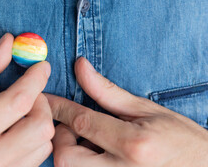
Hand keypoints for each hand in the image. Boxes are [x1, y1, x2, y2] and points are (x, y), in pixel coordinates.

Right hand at [0, 33, 54, 166]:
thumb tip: (10, 43)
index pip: (18, 102)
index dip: (35, 79)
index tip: (41, 66)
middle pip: (40, 128)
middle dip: (41, 103)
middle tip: (27, 93)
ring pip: (44, 145)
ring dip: (39, 121)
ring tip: (20, 113)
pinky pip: (37, 159)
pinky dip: (35, 140)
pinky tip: (18, 130)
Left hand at [46, 57, 207, 166]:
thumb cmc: (179, 139)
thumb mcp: (146, 110)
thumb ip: (108, 92)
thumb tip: (80, 67)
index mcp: (133, 144)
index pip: (82, 122)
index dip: (58, 108)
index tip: (44, 99)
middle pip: (67, 158)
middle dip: (61, 139)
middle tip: (74, 127)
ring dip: (70, 153)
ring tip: (88, 141)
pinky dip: (80, 164)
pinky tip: (95, 154)